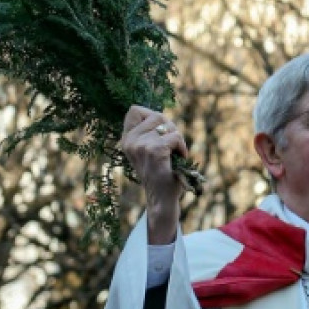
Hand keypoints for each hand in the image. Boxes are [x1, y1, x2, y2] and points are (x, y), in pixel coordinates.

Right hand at [119, 106, 187, 243]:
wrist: (161, 198)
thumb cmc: (161, 172)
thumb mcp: (148, 148)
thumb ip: (149, 131)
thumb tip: (159, 114)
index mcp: (126, 139)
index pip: (134, 110)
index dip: (152, 115)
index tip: (161, 132)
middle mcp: (130, 141)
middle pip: (156, 115)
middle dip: (170, 128)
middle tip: (172, 146)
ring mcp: (140, 145)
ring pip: (168, 126)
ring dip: (177, 139)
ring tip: (174, 154)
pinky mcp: (154, 151)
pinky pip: (175, 137)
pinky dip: (182, 147)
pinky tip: (179, 158)